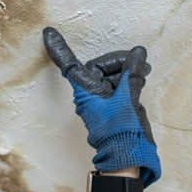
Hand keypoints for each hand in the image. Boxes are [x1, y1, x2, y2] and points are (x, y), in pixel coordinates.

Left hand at [42, 26, 160, 186]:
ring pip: (112, 76)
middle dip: (119, 61)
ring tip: (144, 71)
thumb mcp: (128, 99)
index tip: (48, 34)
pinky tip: (141, 76)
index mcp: (86, 92)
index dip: (60, 49)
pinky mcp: (113, 106)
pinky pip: (118, 86)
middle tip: (138, 62)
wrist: (127, 157)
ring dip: (127, 71)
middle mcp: (91, 95)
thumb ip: (132, 74)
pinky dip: (129, 80)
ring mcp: (102, 101)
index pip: (70, 65)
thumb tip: (137, 53)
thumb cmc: (120, 132)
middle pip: (100, 67)